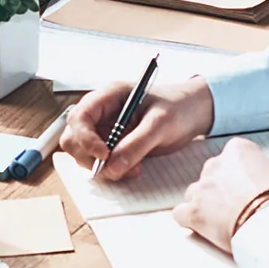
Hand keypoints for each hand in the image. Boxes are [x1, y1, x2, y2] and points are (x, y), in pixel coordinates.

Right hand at [61, 76, 213, 180]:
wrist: (194, 113)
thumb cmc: (178, 107)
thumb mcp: (160, 124)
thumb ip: (136, 145)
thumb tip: (112, 167)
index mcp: (108, 96)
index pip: (80, 116)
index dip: (85, 137)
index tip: (104, 154)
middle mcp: (101, 113)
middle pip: (74, 137)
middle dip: (89, 156)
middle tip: (113, 166)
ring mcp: (106, 130)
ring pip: (84, 154)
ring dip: (103, 167)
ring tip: (133, 168)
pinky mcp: (114, 146)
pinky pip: (102, 163)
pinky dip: (113, 170)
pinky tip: (135, 168)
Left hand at [172, 136, 268, 252]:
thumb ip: (263, 173)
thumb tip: (265, 183)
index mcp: (238, 150)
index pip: (231, 157)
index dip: (239, 175)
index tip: (246, 187)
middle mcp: (216, 164)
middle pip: (212, 175)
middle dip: (220, 190)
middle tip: (236, 207)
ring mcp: (202, 188)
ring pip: (195, 194)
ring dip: (205, 206)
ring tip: (223, 222)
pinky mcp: (193, 211)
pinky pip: (181, 214)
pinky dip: (190, 221)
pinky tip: (202, 229)